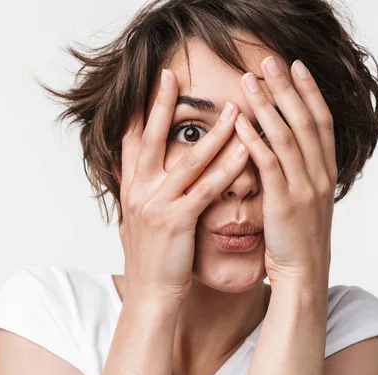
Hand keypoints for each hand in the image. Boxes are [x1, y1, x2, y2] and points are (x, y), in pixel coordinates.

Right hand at [118, 68, 249, 304]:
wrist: (150, 295)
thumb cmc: (151, 258)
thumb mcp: (138, 220)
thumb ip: (140, 192)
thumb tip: (139, 170)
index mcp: (131, 189)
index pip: (132, 141)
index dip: (139, 111)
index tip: (151, 85)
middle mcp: (139, 191)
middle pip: (151, 139)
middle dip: (161, 106)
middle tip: (172, 77)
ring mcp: (156, 205)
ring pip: (187, 161)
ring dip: (213, 133)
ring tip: (234, 109)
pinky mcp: (177, 221)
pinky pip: (206, 189)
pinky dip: (227, 168)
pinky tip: (245, 150)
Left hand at [234, 56, 336, 289]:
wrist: (303, 274)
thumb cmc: (300, 237)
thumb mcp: (309, 199)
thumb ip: (303, 171)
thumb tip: (290, 146)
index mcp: (326, 172)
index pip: (321, 122)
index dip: (309, 91)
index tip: (296, 66)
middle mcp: (319, 175)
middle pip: (305, 121)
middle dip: (288, 88)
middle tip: (271, 61)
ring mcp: (303, 188)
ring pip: (287, 138)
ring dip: (268, 106)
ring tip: (250, 81)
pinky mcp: (283, 203)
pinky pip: (267, 165)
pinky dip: (253, 141)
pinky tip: (239, 122)